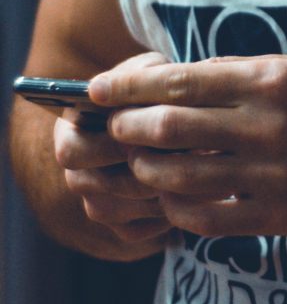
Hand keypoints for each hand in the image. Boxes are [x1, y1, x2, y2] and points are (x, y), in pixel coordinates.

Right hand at [55, 52, 174, 241]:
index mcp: (71, 132)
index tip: (146, 138)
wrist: (173, 123)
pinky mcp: (123, 227)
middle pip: (91, 186)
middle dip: (137, 173)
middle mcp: (77, 172)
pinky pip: (138, 231)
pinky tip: (193, 194)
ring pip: (116, 211)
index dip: (110, 147)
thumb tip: (137, 87)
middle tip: (179, 161)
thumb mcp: (151, 72)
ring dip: (156, 194)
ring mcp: (98, 202)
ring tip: (198, 175)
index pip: (72, 150)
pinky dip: (165, 216)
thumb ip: (143, 78)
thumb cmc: (158, 93)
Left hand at [91, 54, 286, 236]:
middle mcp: (267, 125)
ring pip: (178, 176)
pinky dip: (177, 208)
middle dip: (125, 127)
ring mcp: (272, 174)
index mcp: (271, 80)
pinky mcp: (279, 214)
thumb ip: (243, 72)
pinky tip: (173, 197)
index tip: (96, 91)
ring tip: (140, 162)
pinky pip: (207, 218)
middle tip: (113, 128)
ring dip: (145, 169)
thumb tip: (182, 79)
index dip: (126, 87)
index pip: (178, 81)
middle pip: (166, 128)